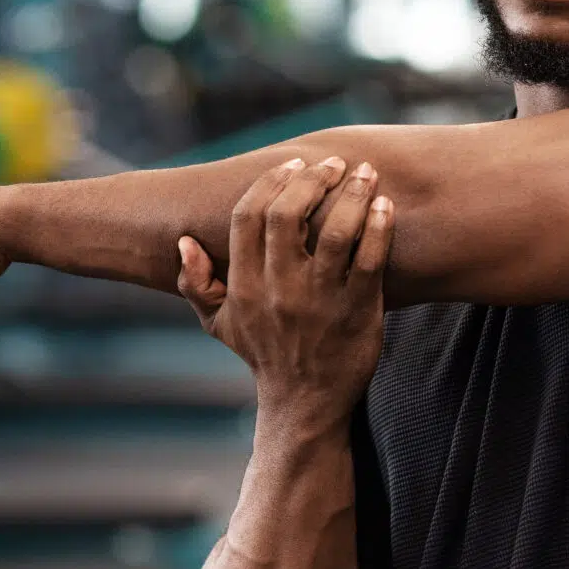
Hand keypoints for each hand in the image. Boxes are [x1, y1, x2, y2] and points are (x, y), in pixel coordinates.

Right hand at [176, 156, 393, 428]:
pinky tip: (385, 206)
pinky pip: (370, 260)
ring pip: (335, 232)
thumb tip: (183, 242)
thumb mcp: (219, 324)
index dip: (270, 181)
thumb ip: (195, 284)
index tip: (293, 163)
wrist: (304, 404)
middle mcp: (278, 290)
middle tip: (336, 164)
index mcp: (244, 287)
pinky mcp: (357, 312)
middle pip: (288, 215)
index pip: (247, 217)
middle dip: (313, 179)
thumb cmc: (264, 354)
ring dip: (352, 195)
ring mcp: (319, 301)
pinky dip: (379, 228)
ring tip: (366, 174)